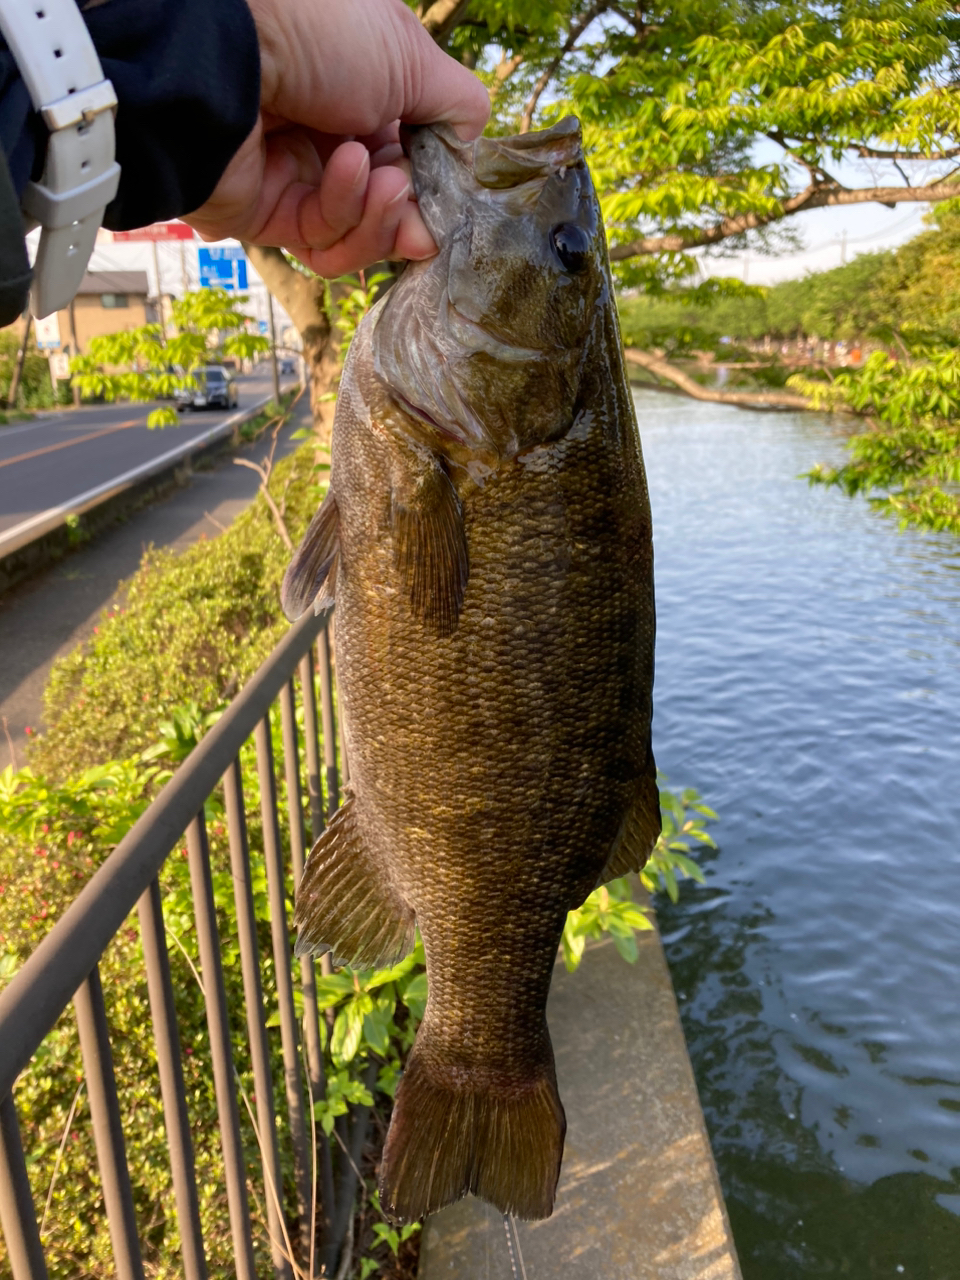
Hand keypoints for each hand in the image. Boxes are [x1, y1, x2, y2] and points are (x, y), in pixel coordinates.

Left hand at [183, 0, 489, 275]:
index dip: (435, 178)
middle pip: (389, 202)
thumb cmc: (317, 29)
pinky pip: (322, 241)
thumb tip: (469, 147)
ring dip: (383, 215)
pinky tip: (347, 169)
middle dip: (414, 209)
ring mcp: (294, 174)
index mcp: (359, 85)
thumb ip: (456, 104)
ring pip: (360, 232)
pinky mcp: (265, 214)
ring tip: (387, 183)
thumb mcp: (410, 56)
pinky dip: (344, 212)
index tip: (453, 190)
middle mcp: (325, 130)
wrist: (224, 49)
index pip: (411, 151)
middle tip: (423, 207)